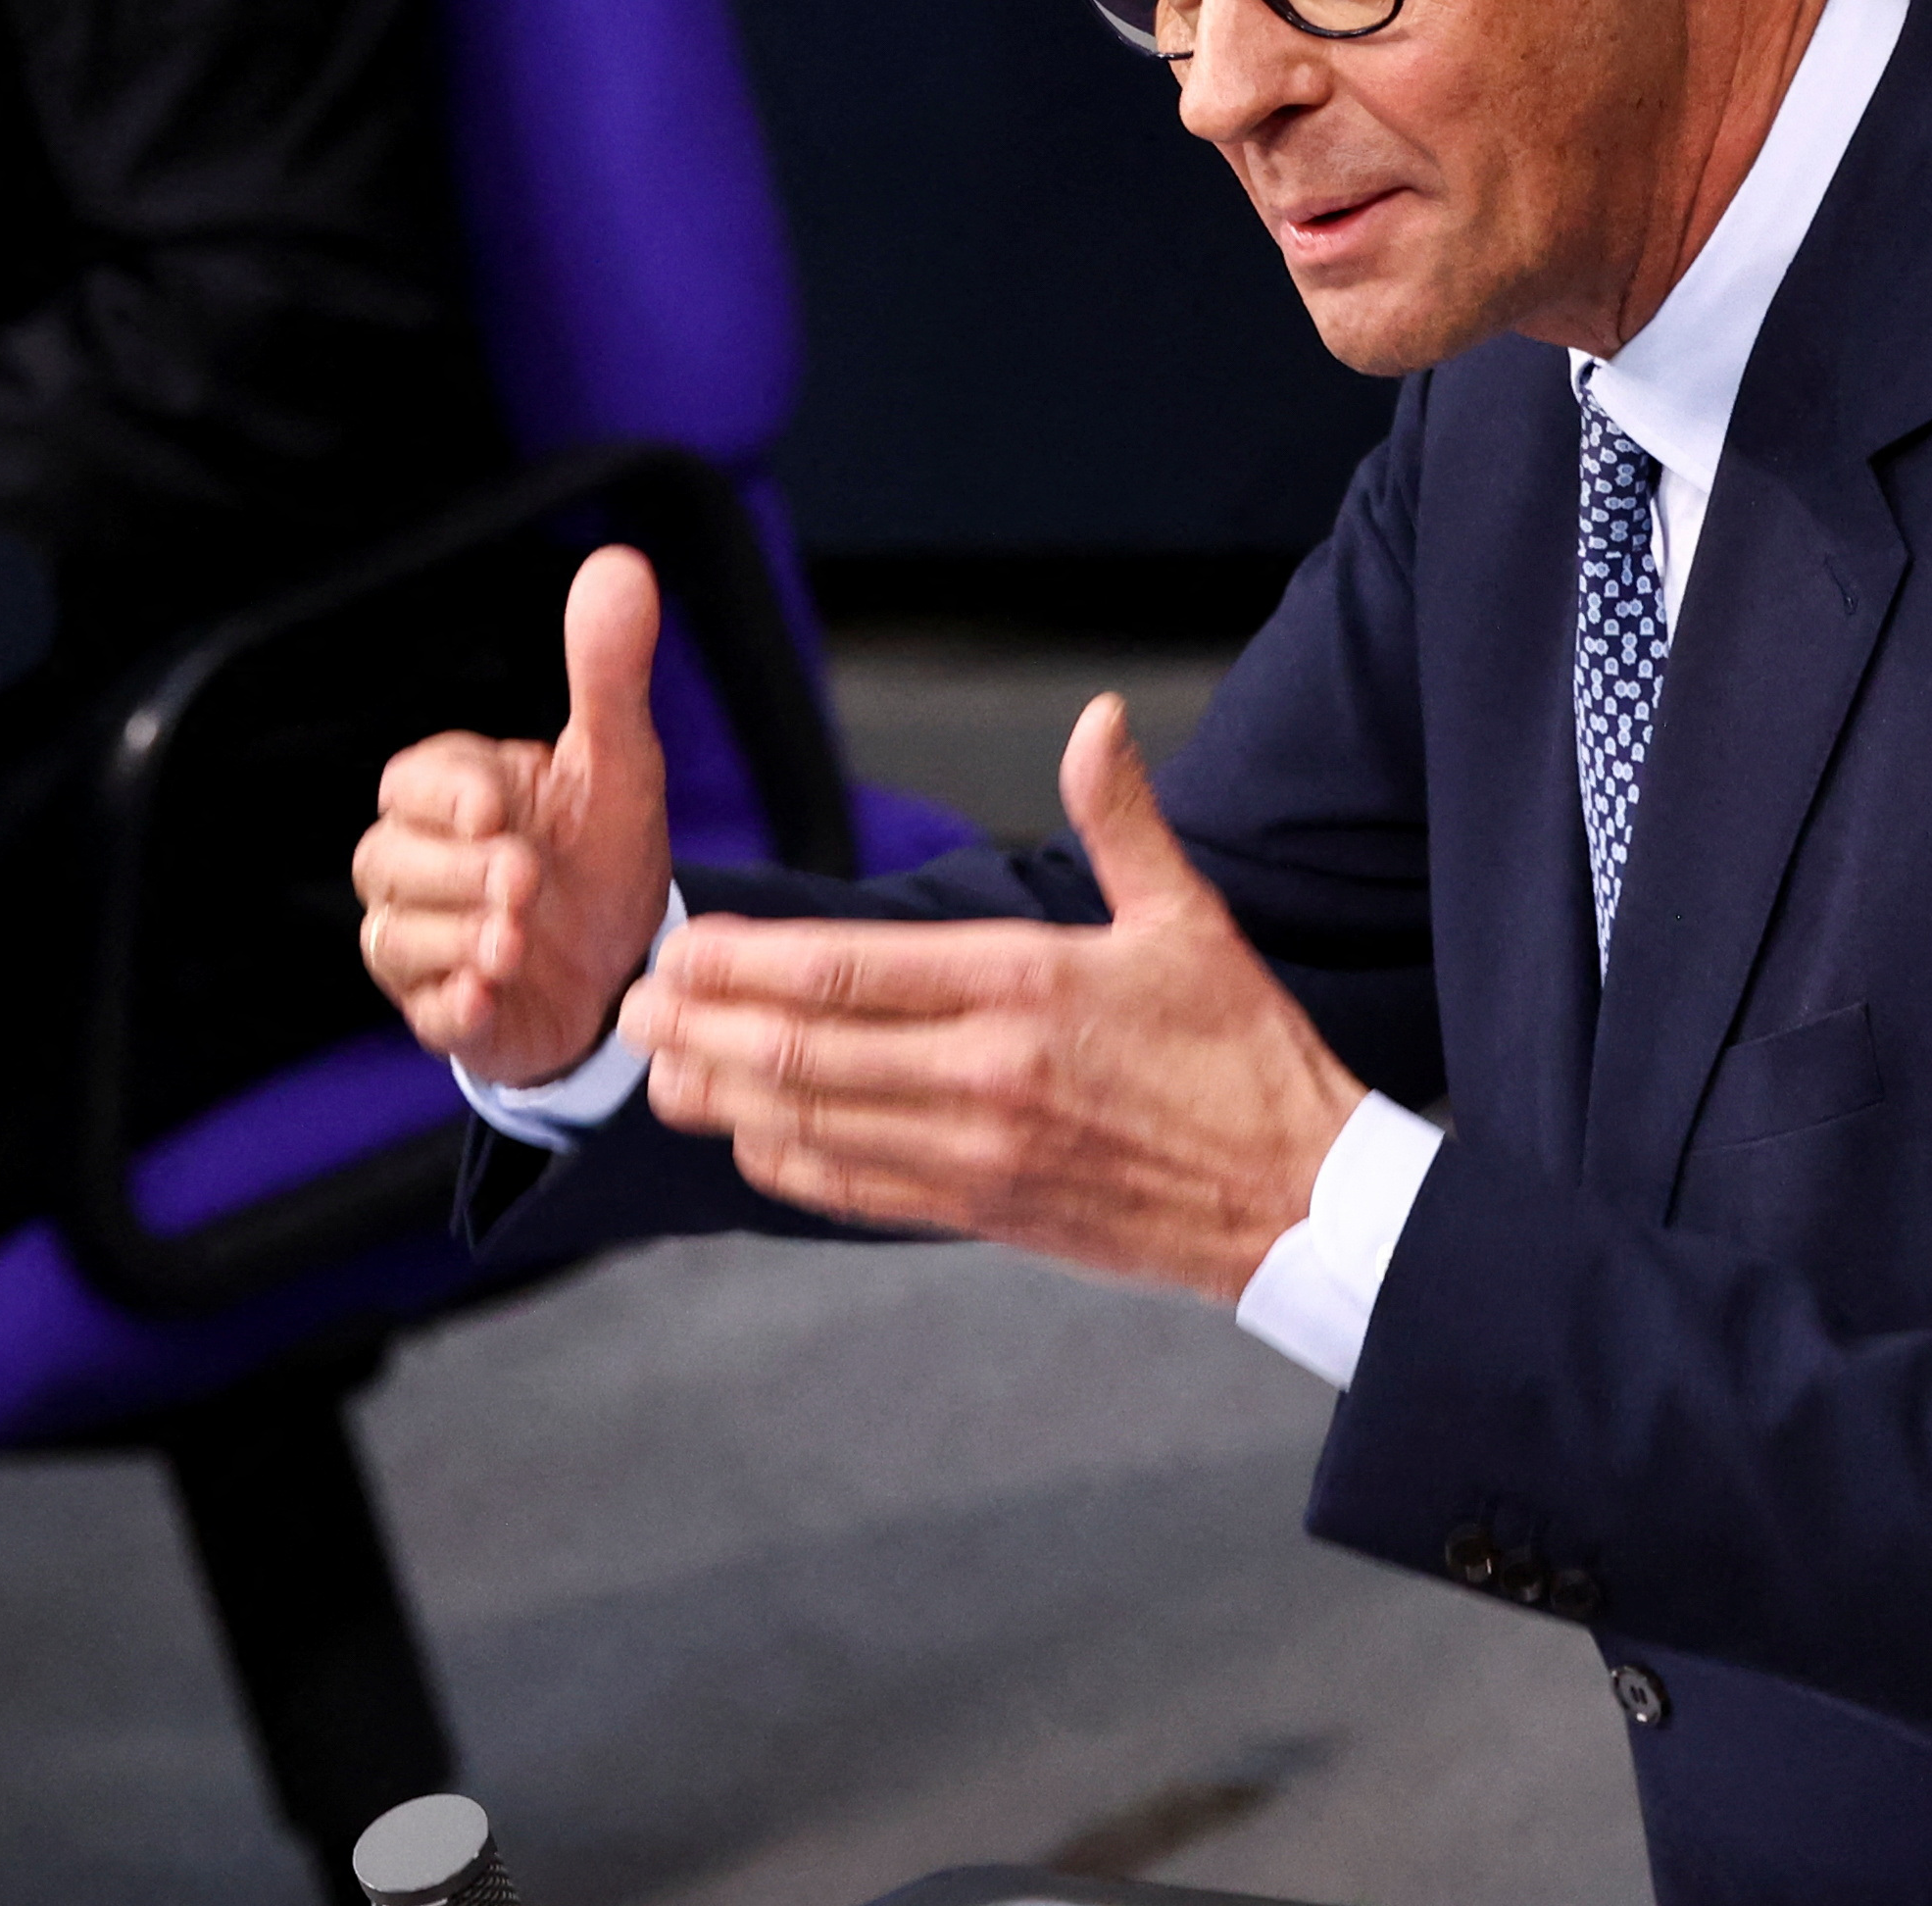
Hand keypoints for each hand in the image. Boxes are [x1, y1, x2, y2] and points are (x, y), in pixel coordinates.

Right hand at [353, 543, 678, 1088]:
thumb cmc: (603, 852)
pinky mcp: (446, 1012)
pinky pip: (422, 1012)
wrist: (627, 966)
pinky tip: (490, 996)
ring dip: (451, 937)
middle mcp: (423, 866)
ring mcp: (428, 943)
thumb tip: (620, 563)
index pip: (410, 781)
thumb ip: (608, 675)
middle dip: (451, 871)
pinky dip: (451, 1006)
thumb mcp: (618, 765)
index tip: (492, 807)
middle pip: (386, 859)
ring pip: (393, 936)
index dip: (442, 793)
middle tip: (524, 879)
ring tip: (516, 941)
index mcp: (456, 795)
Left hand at [620, 693, 1362, 1302]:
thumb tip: (1100, 719)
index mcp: (1027, 985)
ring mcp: (981, 1152)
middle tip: (634, 1008)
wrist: (1297, 1199)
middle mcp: (989, 1073)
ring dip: (726, 1100)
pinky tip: (746, 1141)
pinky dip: (790, 1164)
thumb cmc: (1243, 1054)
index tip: (689, 946)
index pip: (854, 971)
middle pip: (810, 1051)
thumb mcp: (1191, 920)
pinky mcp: (986, 1211)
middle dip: (707, 1029)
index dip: (753, 963)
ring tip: (656, 1073)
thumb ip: (1124, 820)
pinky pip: (861, 1190)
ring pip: (818, 1126)